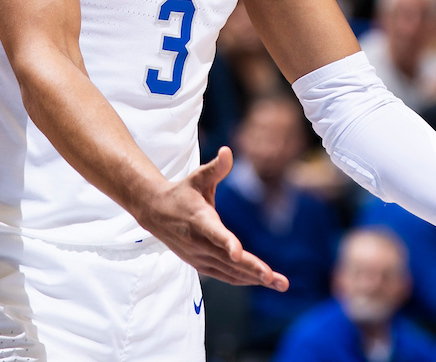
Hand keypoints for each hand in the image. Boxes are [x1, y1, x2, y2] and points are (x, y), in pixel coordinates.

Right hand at [138, 146, 289, 290]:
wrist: (155, 212)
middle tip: (276, 279)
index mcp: (200, 220)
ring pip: (230, 272)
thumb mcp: (198, 177)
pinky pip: (225, 275)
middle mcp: (199, 243)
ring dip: (255, 279)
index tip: (239, 253)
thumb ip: (215, 168)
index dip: (227, 244)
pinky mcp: (200, 264)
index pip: (215, 234)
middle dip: (254, 270)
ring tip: (280, 284)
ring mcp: (199, 256)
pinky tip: (262, 281)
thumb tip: (227, 151)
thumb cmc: (183, 192)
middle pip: (229, 260)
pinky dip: (243, 279)